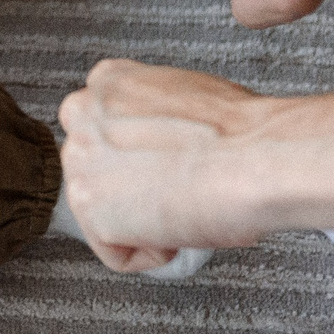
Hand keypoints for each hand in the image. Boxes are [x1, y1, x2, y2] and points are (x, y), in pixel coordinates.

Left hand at [57, 60, 273, 271]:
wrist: (255, 157)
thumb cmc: (241, 132)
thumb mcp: (187, 94)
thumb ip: (155, 115)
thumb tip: (161, 142)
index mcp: (108, 79)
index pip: (102, 128)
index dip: (141, 157)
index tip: (168, 166)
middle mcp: (82, 112)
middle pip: (96, 170)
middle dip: (133, 190)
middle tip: (177, 192)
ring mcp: (78, 158)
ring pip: (103, 212)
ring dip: (143, 222)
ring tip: (183, 207)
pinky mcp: (88, 204)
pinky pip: (116, 252)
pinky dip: (153, 253)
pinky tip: (180, 227)